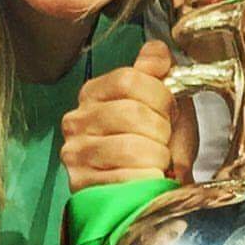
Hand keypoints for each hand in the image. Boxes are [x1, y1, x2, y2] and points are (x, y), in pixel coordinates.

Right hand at [60, 41, 196, 193]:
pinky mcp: (81, 186)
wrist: (151, 195)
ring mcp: (75, 153)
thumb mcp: (163, 104)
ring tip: (157, 163)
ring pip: (131, 147)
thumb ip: (157, 73)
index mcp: (94, 92)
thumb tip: (157, 50)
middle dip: (162, 131)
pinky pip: (127, 179)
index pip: (129, 80)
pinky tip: (148, 180)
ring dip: (157, 158)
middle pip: (131, 112)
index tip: (169, 113)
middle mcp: (76, 120)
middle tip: (164, 143)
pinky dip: (148, 181)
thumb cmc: (158, 145)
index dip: (160, 97)